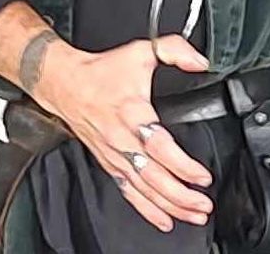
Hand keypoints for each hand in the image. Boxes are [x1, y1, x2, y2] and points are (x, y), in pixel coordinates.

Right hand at [32, 34, 214, 233]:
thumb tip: (200, 61)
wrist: (66, 83)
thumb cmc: (102, 71)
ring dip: (169, 206)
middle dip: (181, 195)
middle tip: (204, 205)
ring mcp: (114, 154)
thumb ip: (174, 50)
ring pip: (143, 189)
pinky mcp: (108, 162)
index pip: (160, 147)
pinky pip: (128, 191)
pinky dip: (146, 209)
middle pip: (154, 177)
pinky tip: (163, 219)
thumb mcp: (141, 51)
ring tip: (193, 215)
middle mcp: (122, 139)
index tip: (202, 177)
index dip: (182, 166)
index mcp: (133, 113)